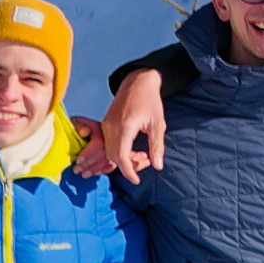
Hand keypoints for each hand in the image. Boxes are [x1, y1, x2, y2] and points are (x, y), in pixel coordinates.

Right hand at [101, 65, 171, 179]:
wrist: (138, 82)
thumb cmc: (150, 101)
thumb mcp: (158, 125)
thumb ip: (157, 146)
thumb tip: (158, 166)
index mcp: (124, 126)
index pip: (121, 156)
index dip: (128, 171)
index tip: (136, 180)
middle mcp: (111, 126)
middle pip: (112, 156)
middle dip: (126, 167)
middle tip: (142, 167)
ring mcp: (106, 125)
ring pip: (108, 151)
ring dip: (121, 160)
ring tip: (138, 159)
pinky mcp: (105, 124)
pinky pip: (107, 144)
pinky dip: (117, 152)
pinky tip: (130, 152)